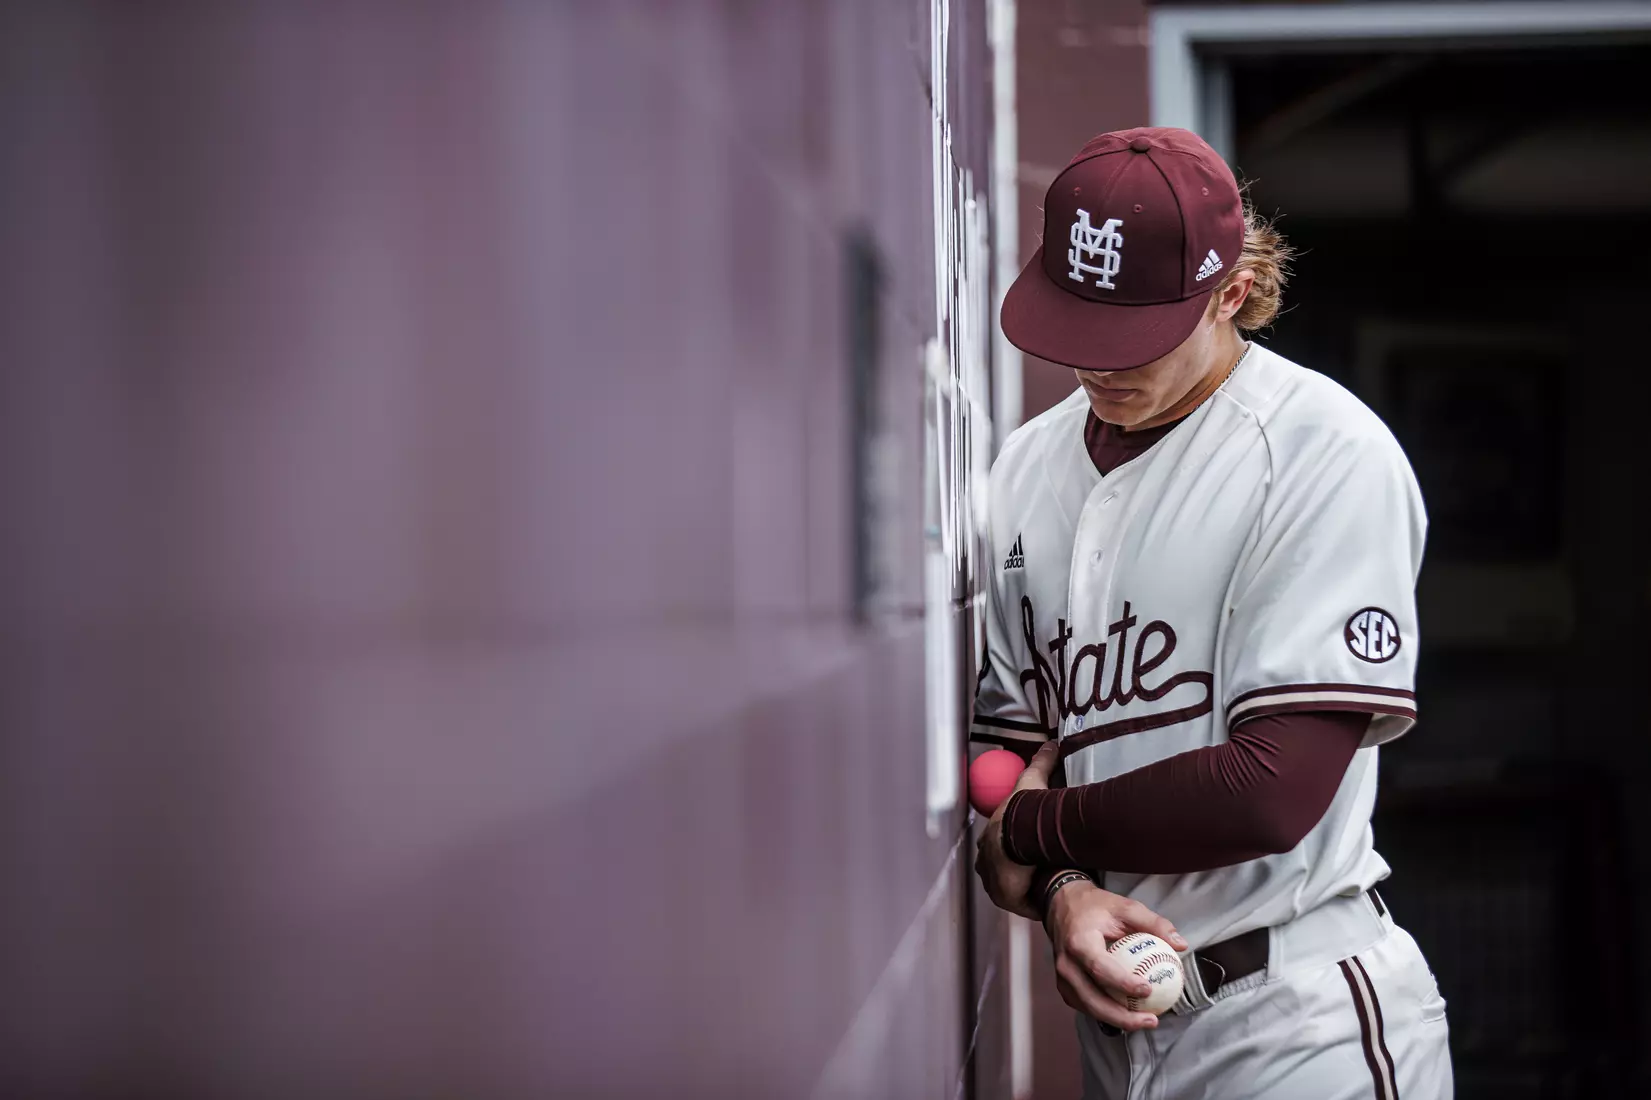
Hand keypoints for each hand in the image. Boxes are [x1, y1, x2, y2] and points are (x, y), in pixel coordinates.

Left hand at [973, 741, 1057, 919]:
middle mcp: (988, 862)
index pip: (999, 843)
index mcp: (991, 837)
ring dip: (1027, 885)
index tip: (1031, 846)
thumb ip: (1040, 763)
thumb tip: (1051, 744)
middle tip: (1044, 867)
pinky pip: (1024, 902)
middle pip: (1003, 868)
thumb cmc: (1020, 811)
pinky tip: (1050, 895)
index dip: (1014, 844)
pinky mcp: (1007, 898)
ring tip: (1050, 882)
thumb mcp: (1030, 781)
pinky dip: (1035, 899)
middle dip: (1019, 868)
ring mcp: (995, 882)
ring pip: (1012, 887)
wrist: (1018, 837)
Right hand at [1044, 880, 1189, 1031]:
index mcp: (1079, 941)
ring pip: (1088, 1008)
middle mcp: (1066, 963)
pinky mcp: (1064, 986)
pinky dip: (1106, 1014)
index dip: (1123, 983)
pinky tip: (1128, 1015)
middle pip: (1092, 999)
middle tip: (1151, 1020)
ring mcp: (1062, 977)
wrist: (1062, 905)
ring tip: (1145, 1021)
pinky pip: (1085, 1006)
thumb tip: (1181, 944)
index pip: (1099, 968)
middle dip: (1122, 1017)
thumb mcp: (1126, 907)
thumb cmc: (1095, 907)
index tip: (1148, 989)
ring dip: (1116, 1020)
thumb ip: (1154, 924)